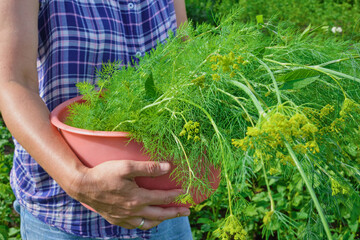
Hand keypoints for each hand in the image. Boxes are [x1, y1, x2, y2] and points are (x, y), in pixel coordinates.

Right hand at [71, 160, 189, 229]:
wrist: (82, 186)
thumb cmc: (104, 173)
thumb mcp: (126, 166)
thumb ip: (148, 168)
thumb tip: (168, 167)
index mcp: (137, 198)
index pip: (162, 198)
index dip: (175, 195)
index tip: (185, 192)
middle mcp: (133, 211)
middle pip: (160, 214)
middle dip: (175, 212)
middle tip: (187, 212)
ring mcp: (124, 217)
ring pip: (148, 223)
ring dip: (161, 219)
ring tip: (169, 216)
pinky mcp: (116, 219)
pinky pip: (136, 226)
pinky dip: (146, 224)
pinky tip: (148, 219)